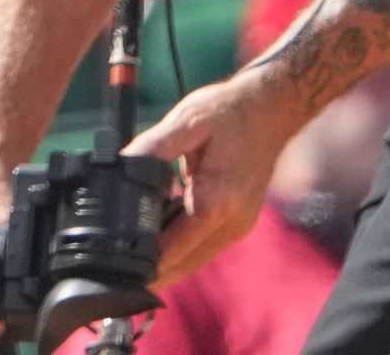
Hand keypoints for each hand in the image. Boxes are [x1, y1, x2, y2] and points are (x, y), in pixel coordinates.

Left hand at [127, 71, 301, 283]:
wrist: (271, 110)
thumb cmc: (229, 113)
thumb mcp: (186, 122)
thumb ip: (153, 146)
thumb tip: (122, 163)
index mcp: (217, 201)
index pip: (176, 247)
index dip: (147, 263)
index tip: (120, 272)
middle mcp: (232, 221)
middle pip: (187, 262)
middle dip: (155, 273)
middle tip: (118, 279)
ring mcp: (239, 224)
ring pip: (198, 258)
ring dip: (169, 265)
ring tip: (131, 267)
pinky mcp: (240, 221)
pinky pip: (206, 245)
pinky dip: (183, 249)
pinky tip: (158, 245)